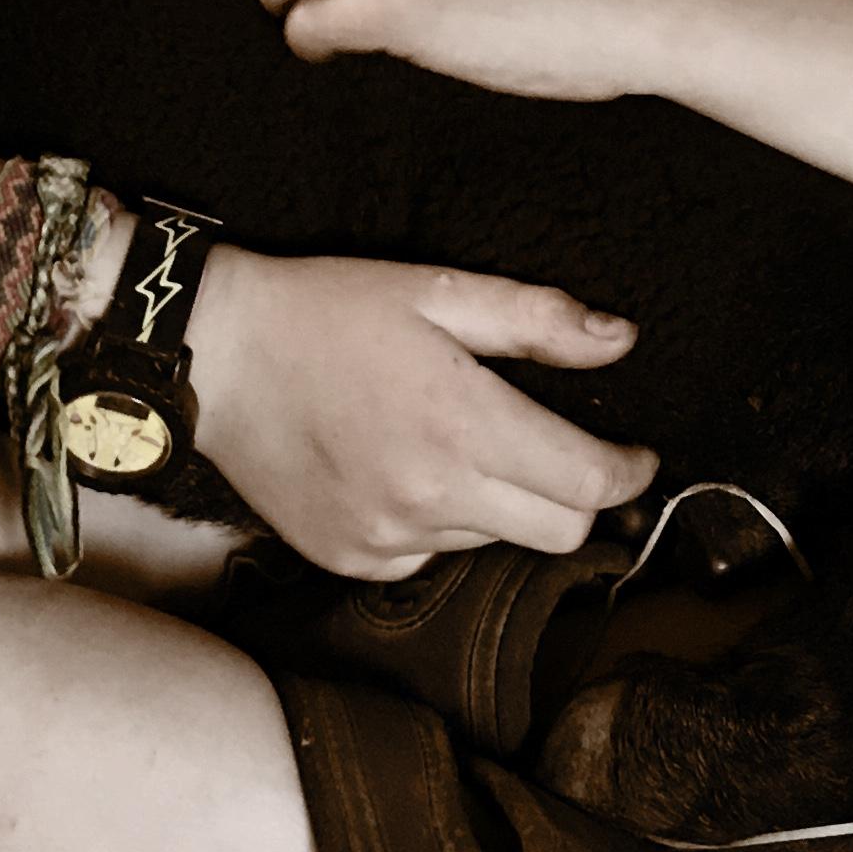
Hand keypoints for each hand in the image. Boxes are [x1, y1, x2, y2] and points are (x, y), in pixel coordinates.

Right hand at [187, 244, 657, 579]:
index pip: (589, 483)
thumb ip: (537, 321)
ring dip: (502, 503)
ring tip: (456, 443)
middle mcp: (429, 494)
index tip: (635, 455)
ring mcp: (388, 537)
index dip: (629, 471)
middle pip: (559, 531)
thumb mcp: (437, 292)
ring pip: (495, 541)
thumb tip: (620, 340)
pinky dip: (441, 522)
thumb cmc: (325, 312)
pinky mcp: (353, 559)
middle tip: (563, 452)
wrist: (217, 356)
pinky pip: (432, 557)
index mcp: (461, 423)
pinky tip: (407, 471)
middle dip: (579, 494)